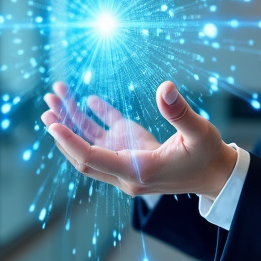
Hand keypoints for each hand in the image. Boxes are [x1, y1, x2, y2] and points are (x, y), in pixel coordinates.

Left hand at [43, 80, 237, 198]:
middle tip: (45, 110)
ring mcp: (125, 161)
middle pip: (82, 154)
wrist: (214, 173)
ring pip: (90, 145)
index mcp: (137, 171)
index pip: (93, 160)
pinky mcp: (130, 150)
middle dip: (62, 132)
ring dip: (71, 124)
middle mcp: (125, 170)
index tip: (52, 126)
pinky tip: (84, 100)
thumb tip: (164, 87)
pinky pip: (106, 135)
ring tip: (53, 99)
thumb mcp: (199, 132)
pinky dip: (93, 118)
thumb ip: (180, 112)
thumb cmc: (208, 155)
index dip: (70, 143)